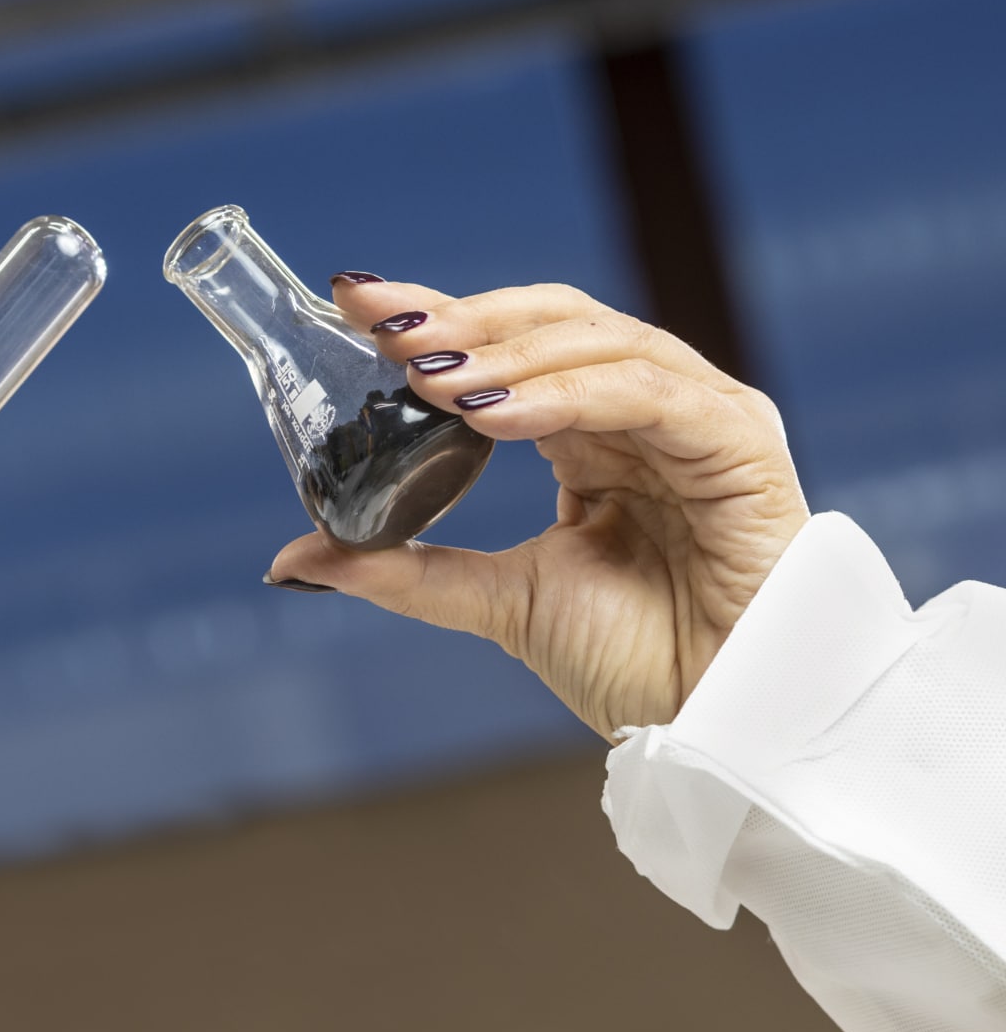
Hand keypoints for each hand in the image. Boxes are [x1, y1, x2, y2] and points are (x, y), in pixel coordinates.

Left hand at [269, 281, 808, 738]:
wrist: (714, 726)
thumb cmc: (631, 661)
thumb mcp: (494, 600)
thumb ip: (402, 570)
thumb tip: (292, 559)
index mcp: (591, 433)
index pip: (510, 347)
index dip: (438, 318)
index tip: (358, 305)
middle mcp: (645, 409)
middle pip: (553, 323)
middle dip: (465, 320)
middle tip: (387, 328)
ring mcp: (698, 416)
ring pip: (599, 343)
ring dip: (508, 354)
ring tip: (431, 376)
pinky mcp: (739, 440)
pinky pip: (647, 394)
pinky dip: (568, 394)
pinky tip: (498, 415)